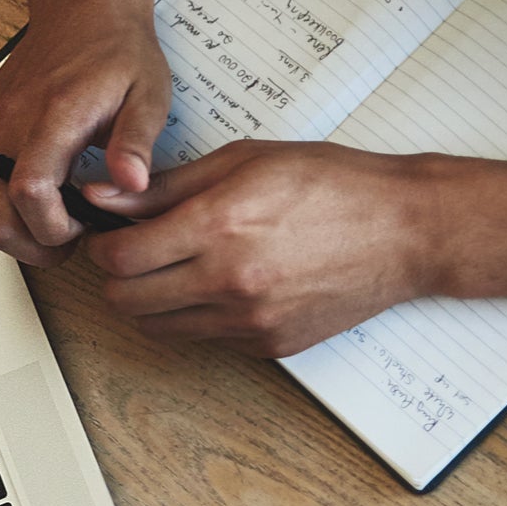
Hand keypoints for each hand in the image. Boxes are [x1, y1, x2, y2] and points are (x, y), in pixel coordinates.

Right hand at [0, 0, 169, 261]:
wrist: (80, 6)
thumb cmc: (115, 50)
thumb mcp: (148, 94)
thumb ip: (136, 142)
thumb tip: (131, 184)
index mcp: (52, 115)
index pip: (30, 193)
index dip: (55, 230)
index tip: (84, 228)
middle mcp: (7, 122)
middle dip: (34, 245)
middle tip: (73, 237)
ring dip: (23, 225)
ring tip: (66, 210)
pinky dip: (11, 200)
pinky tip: (49, 186)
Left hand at [74, 139, 442, 355]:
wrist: (405, 230)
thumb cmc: (330, 183)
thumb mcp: (242, 161)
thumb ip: (165, 186)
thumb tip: (103, 196)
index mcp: (218, 227)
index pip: (120, 258)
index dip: (101, 245)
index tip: (107, 232)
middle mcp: (231, 282)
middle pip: (127, 301)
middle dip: (116, 276)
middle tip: (131, 251)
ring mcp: (252, 320)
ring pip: (160, 327)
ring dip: (149, 301)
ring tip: (170, 267)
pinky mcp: (271, 344)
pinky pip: (206, 338)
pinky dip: (196, 315)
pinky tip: (216, 283)